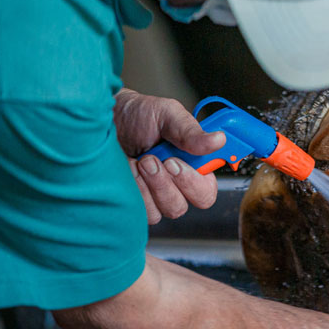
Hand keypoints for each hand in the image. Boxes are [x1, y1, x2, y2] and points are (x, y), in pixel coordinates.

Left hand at [114, 89, 225, 223]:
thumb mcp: (168, 115)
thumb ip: (192, 132)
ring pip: (164, 210)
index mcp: (195, 166)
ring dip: (149, 186)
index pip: (207, 191)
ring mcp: (158, 196)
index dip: (194, 182)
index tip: (174, 162)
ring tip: (139, 161)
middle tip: (151, 159)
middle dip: (166, 184)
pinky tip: (128, 170)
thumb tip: (220, 140)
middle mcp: (179, 185)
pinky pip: (144, 212)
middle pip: (185, 205)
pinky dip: (135, 191)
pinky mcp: (139, 203)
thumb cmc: (140, 115)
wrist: (108, 120)